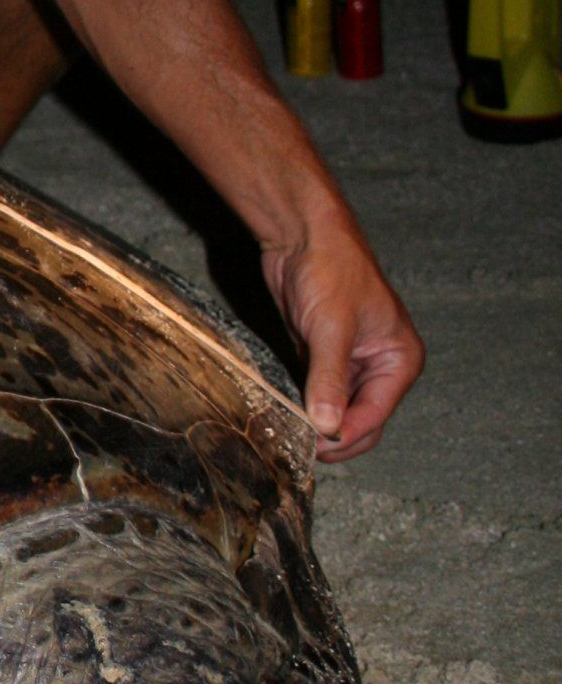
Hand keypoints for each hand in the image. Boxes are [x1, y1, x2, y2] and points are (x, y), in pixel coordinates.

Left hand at [260, 211, 423, 461]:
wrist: (304, 235)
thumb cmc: (331, 269)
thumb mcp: (331, 328)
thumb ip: (329, 379)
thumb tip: (326, 426)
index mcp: (399, 361)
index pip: (373, 417)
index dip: (343, 435)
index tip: (312, 447)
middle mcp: (380, 366)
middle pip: (359, 421)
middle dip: (332, 436)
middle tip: (297, 447)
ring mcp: (352, 363)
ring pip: (337, 411)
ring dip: (317, 423)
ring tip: (288, 434)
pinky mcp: (324, 356)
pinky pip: (318, 393)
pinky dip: (305, 405)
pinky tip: (285, 413)